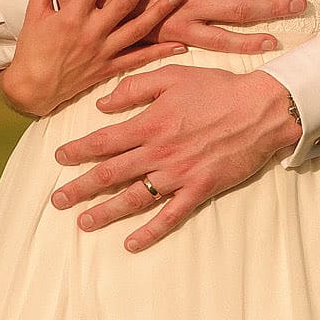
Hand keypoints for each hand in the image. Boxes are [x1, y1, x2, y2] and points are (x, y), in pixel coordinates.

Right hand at [0, 0, 187, 117]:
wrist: (32, 89)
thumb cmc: (32, 49)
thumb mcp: (33, 13)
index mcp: (72, 16)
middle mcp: (91, 32)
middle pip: (123, 2)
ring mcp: (104, 52)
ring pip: (138, 29)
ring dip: (160, 12)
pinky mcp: (110, 68)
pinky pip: (139, 58)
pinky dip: (160, 52)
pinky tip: (181, 43)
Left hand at [48, 66, 301, 250]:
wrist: (263, 109)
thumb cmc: (219, 88)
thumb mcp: (174, 76)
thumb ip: (135, 88)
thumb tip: (103, 105)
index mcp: (151, 123)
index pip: (104, 141)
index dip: (78, 151)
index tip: (59, 158)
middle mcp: (159, 152)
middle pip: (111, 174)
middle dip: (80, 188)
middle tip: (57, 200)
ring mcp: (179, 174)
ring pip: (134, 198)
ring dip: (105, 212)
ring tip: (83, 222)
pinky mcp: (199, 189)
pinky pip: (170, 216)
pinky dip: (149, 231)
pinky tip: (131, 243)